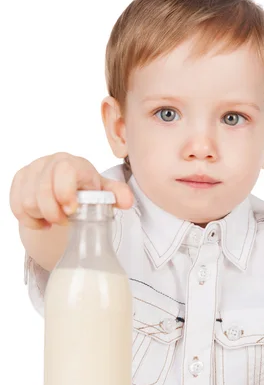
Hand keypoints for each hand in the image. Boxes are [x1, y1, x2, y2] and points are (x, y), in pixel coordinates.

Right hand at [10, 152, 133, 229]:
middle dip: (53, 212)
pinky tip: (42, 220)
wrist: (64, 188)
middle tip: (64, 221)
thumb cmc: (86, 189)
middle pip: (42, 190)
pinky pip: (16, 205)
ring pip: (27, 201)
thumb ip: (116, 195)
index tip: (71, 210)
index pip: (65, 171)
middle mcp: (51, 163)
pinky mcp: (19, 180)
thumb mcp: (103, 192)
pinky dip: (29, 219)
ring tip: (55, 219)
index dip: (65, 192)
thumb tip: (127, 202)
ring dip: (42, 216)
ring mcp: (33, 170)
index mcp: (74, 164)